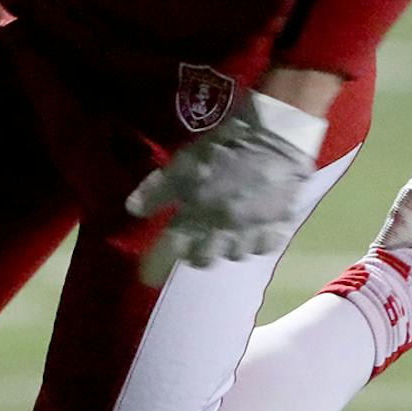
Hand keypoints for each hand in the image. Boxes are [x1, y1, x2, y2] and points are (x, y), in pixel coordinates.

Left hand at [125, 88, 327, 285]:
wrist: (275, 135)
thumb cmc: (224, 146)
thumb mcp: (184, 161)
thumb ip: (158, 188)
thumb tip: (134, 209)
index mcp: (196, 213)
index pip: (168, 252)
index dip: (154, 267)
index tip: (148, 275)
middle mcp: (222, 229)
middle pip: (202, 261)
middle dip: (194, 253)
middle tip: (195, 239)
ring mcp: (251, 230)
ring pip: (233, 256)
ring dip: (225, 247)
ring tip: (225, 232)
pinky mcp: (277, 225)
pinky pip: (264, 247)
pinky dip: (256, 242)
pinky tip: (253, 229)